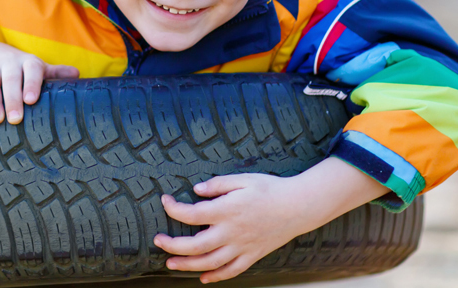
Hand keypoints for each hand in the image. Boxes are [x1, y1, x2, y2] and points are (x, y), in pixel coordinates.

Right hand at [0, 41, 78, 124]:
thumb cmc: (19, 68)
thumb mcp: (37, 68)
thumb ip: (55, 73)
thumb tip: (77, 75)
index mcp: (28, 62)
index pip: (31, 69)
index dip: (31, 83)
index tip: (31, 100)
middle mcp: (9, 61)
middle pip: (10, 78)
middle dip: (12, 98)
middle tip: (14, 119)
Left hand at [154, 157, 388, 282]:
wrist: (299, 206)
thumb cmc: (270, 189)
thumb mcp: (243, 179)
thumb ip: (218, 184)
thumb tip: (195, 190)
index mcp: (227, 210)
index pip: (191, 214)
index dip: (173, 209)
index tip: (165, 201)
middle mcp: (232, 232)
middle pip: (195, 246)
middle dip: (172, 246)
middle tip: (158, 241)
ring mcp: (242, 246)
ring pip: (210, 263)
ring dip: (187, 265)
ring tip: (170, 264)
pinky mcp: (252, 255)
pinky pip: (232, 271)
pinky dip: (216, 276)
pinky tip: (203, 277)